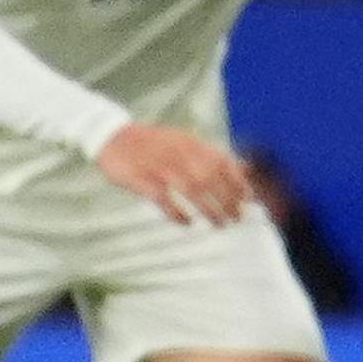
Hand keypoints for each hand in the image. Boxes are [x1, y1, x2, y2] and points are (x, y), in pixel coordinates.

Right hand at [96, 123, 255, 226]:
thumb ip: (211, 156)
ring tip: (220, 224)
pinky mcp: (142, 179)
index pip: (222, 161)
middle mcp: (179, 153)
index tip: (250, 199)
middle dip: (227, 200)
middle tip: (236, 218)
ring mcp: (160, 166)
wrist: (113, 137)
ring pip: (192, 189)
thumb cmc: (154, 145)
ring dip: (209, 209)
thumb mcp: (184, 142)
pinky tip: (186, 223)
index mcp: (191, 143)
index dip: (238, 180)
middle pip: (210, 179)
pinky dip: (177, 213)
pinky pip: (164, 199)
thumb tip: (244, 168)